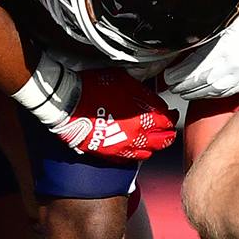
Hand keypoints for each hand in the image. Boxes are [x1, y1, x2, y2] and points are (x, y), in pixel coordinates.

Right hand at [45, 68, 176, 159]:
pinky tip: (136, 147)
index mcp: (144, 115)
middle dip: (167, 133)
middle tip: (166, 128)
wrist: (69, 104)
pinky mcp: (111, 154)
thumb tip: (151, 96)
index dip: (170, 115)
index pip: (167, 119)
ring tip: (153, 139)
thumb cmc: (94, 88)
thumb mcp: (123, 79)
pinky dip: (137, 153)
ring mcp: (125, 146)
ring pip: (149, 152)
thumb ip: (142, 91)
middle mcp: (138, 134)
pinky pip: (131, 159)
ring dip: (154, 145)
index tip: (169, 112)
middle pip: (164, 139)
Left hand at [162, 5, 238, 99]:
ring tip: (184, 91)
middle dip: (180, 86)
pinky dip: (210, 95)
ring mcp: (234, 81)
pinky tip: (206, 93)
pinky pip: (221, 95)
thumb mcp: (228, 24)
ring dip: (193, 93)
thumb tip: (190, 38)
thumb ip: (208, 34)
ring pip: (207, 93)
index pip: (187, 72)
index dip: (175, 75)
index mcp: (218, 54)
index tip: (168, 75)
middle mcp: (224, 71)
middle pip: (194, 86)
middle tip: (171, 84)